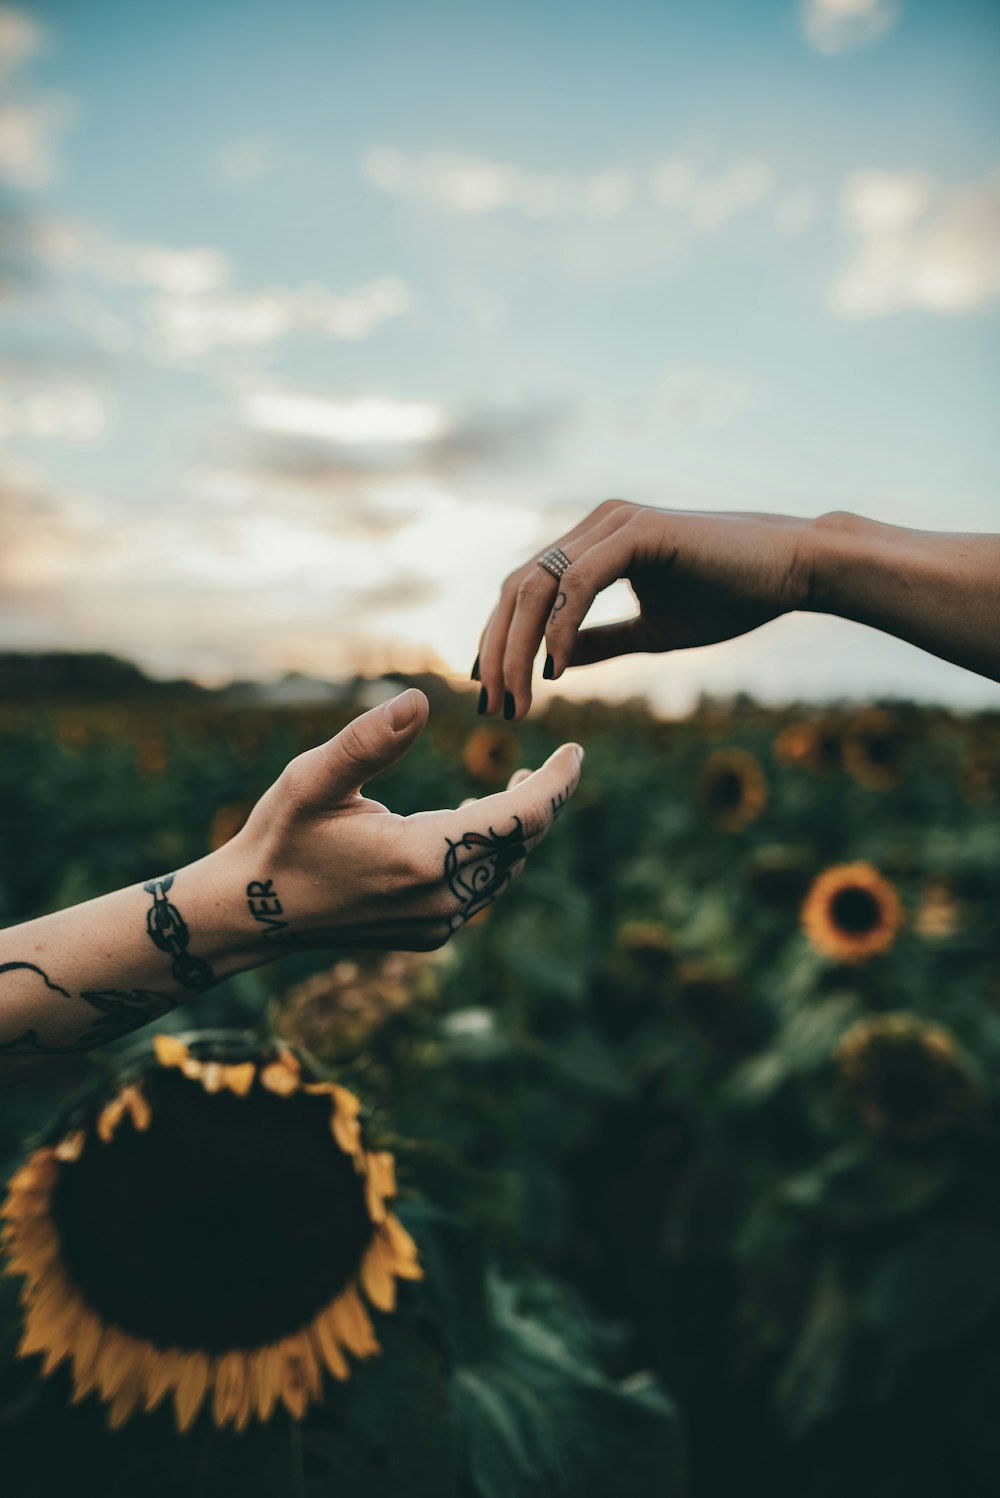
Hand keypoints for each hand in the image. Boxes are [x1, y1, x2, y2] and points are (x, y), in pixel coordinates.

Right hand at [224, 689, 582, 951]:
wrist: (252, 913)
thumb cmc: (281, 836)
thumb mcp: (314, 778)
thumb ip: (369, 740)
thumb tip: (419, 701)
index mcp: (423, 856)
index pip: (521, 818)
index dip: (556, 783)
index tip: (577, 752)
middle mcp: (441, 897)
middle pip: (520, 844)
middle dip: (541, 802)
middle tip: (553, 764)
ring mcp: (437, 922)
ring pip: (504, 869)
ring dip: (515, 829)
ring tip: (516, 788)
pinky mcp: (429, 933)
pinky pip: (480, 890)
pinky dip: (490, 855)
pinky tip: (471, 825)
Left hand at [474, 500, 813, 718]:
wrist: (794, 571)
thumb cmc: (732, 597)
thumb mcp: (651, 632)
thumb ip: (601, 642)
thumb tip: (554, 667)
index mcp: (595, 543)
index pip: (524, 591)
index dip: (499, 641)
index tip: (492, 693)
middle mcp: (597, 526)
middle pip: (518, 588)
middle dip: (498, 651)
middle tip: (495, 707)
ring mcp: (615, 523)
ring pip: (539, 586)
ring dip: (518, 647)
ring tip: (520, 699)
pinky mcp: (639, 531)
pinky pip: (580, 583)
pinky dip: (560, 628)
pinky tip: (556, 669)